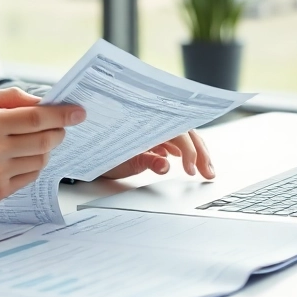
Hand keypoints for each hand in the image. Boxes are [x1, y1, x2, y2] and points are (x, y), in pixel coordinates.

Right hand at [0, 88, 84, 202]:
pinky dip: (33, 165)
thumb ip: (13, 98)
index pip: (36, 118)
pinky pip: (31, 176)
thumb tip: (45, 103)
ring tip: (32, 142)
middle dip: (59, 132)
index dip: (62, 115)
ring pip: (42, 160)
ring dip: (46, 149)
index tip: (79, 112)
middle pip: (45, 141)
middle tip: (59, 127)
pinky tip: (20, 158)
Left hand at [99, 130, 214, 179]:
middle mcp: (153, 123)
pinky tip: (186, 162)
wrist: (87, 151)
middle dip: (200, 153)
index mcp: (147, 123)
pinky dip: (185, 152)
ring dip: (197, 152)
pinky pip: (174, 141)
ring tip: (205, 170)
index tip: (190, 169)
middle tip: (208, 173)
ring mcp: (154, 129)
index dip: (188, 150)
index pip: (177, 132)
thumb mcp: (122, 161)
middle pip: (186, 133)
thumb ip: (145, 161)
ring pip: (184, 137)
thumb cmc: (101, 152)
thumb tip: (165, 165)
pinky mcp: (153, 139)